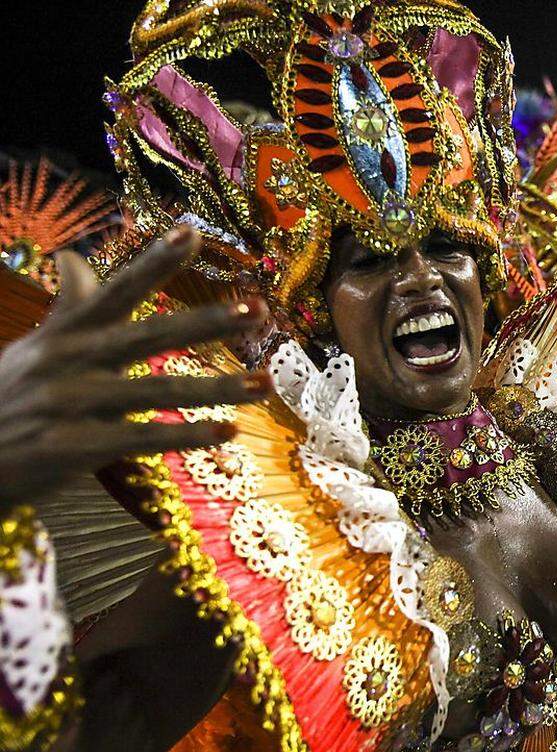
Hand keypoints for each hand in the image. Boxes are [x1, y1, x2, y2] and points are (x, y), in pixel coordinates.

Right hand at [0, 227, 269, 507]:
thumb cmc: (7, 400)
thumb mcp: (32, 348)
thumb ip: (67, 308)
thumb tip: (75, 258)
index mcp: (65, 334)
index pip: (116, 290)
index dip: (154, 261)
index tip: (192, 231)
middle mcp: (70, 362)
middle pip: (150, 335)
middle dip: (206, 321)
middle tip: (257, 309)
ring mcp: (73, 405)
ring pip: (160, 392)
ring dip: (217, 388)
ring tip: (264, 383)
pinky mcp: (76, 448)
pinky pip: (146, 439)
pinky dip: (189, 435)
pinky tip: (229, 431)